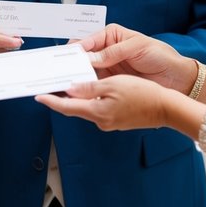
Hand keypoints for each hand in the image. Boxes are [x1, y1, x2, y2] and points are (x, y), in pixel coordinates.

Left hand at [36, 74, 176, 131]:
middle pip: (75, 109)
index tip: (39, 96)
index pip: (67, 107)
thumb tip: (70, 89)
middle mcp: (101, 121)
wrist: (166, 108)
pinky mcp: (117, 120)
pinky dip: (92, 99)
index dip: (52, 101)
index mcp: (97, 112)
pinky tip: (92, 89)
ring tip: (70, 83)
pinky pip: (99, 109)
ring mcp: (110, 123)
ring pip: (87, 108)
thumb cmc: (142, 93)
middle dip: (63, 98)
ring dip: (78, 97)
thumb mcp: (113, 84)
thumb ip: (89, 87)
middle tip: (52, 86)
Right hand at [75, 24, 192, 91]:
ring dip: (76, 75)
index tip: (64, 57)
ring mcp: (107, 67)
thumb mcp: (137, 47)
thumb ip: (113, 52)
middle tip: (60, 70)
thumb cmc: (160, 55)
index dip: (75, 48)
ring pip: (84, 70)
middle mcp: (105, 50)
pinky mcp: (110, 81)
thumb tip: (90, 57)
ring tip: (64, 82)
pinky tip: (78, 90)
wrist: (176, 77)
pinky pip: (93, 82)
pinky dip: (85, 86)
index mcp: (111, 35)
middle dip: (71, 62)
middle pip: (82, 55)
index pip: (87, 40)